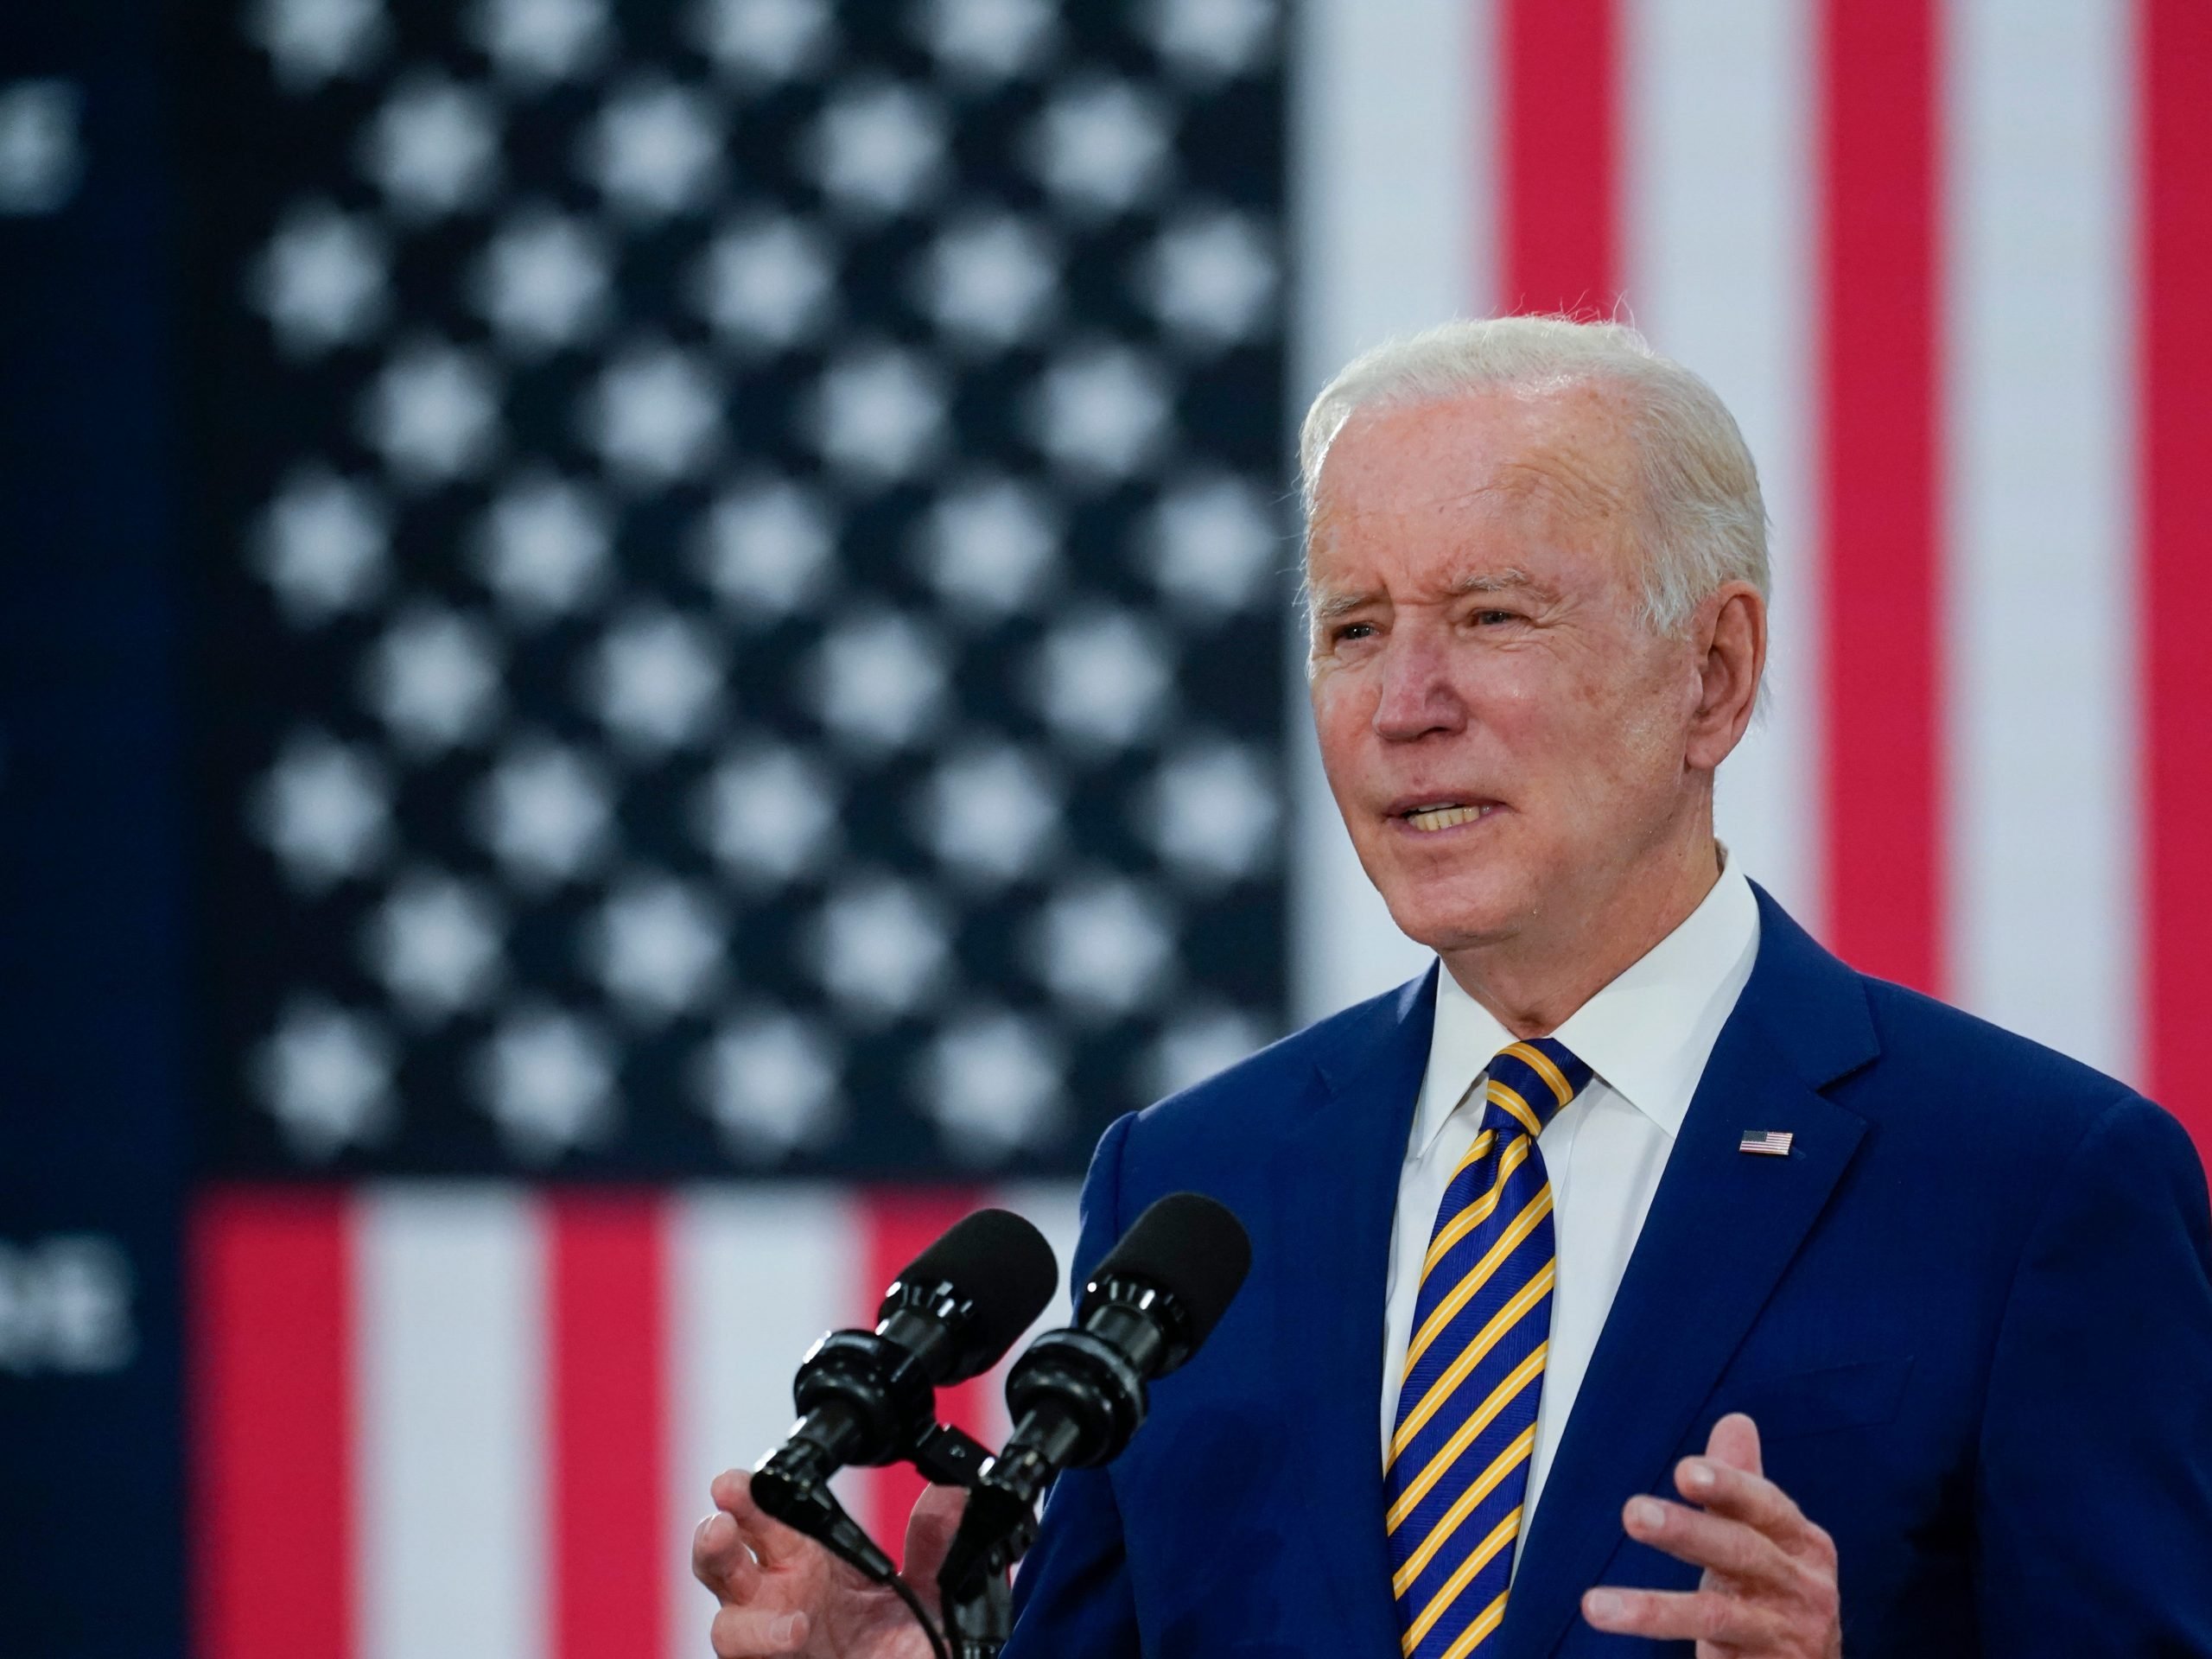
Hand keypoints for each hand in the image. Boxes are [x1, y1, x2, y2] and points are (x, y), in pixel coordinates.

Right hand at [692, 1469, 965, 1657]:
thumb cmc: (902, 1645)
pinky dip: (764, 1646)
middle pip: (724, 1563)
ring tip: (781, 1615)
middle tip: (722, 1522)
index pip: (764, 1520)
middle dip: (714, 1540)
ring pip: (728, 1624)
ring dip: (742, 1623)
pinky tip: (794, 1635)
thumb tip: (949, 1494)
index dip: (746, 1497)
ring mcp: (771, 1643)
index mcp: (805, 1562)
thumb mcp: (927, 1590)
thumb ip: (933, 1543)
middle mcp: (778, 1599)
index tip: (737, 1482)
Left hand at [1580, 1413, 1841, 1656]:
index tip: (1686, 1470)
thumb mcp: (1765, 1539)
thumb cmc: (1779, 1595)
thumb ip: (1741, 1487)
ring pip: (1717, 1618)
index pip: (1764, 1505)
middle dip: (1687, 1532)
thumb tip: (1735, 1422)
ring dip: (1655, 1610)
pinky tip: (1630, 1641)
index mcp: (1801, 1542)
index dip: (1729, 1486)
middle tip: (1634, 1513)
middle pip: (1741, 1554)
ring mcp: (1785, 1634)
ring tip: (1595, 1606)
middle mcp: (1801, 1586)